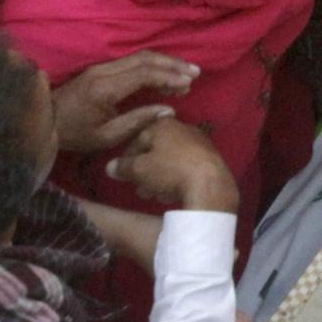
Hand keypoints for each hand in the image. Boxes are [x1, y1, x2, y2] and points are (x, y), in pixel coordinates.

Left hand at [51, 50, 200, 152]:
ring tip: (185, 74)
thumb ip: (138, 121)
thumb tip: (168, 110)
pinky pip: (132, 62)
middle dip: (172, 64)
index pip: (144, 74)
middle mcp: (105, 71)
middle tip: (195, 72)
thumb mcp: (107, 136)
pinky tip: (165, 75)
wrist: (45, 122)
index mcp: (105, 88)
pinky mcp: (102, 69)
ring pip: (139, 57)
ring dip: (164, 63)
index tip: (189, 81)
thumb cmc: (75, 135)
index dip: (169, 75)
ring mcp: (102, 67)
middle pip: (144, 59)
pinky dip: (153, 66)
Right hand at [105, 116, 239, 211]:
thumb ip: (123, 167)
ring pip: (171, 161)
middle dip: (145, 172)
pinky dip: (176, 179)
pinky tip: (172, 194)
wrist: (209, 183)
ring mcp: (199, 144)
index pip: (138, 139)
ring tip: (154, 195)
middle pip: (156, 151)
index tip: (123, 175)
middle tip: (140, 189)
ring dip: (159, 178)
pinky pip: (186, 168)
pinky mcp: (210, 160)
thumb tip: (110, 167)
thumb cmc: (169, 170)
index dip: (127, 159)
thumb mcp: (140, 169)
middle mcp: (183, 129)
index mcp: (163, 125)